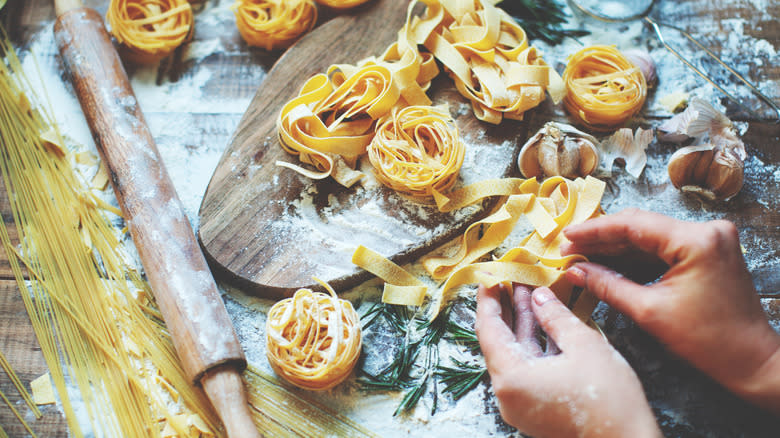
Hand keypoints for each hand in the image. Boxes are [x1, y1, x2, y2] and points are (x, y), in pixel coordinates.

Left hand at [475, 283, 660, 437]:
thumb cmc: (609, 400)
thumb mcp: (583, 345)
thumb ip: (555, 316)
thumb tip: (539, 296)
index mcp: (511, 378)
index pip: (488, 330)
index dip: (489, 300)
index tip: (490, 277)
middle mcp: (509, 394)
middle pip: (499, 342)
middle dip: (506, 309)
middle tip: (510, 279)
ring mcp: (522, 404)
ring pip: (515, 355)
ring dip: (523, 324)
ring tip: (528, 292)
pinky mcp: (536, 409)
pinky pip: (527, 369)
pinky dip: (533, 345)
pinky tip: (544, 322)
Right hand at [561, 209, 779, 412]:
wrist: (751, 360)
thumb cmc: (707, 341)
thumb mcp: (649, 312)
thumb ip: (608, 286)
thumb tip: (575, 270)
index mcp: (696, 240)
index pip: (633, 224)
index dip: (594, 230)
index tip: (566, 236)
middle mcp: (706, 230)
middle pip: (641, 226)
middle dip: (602, 239)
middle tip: (569, 250)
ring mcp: (709, 239)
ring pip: (650, 236)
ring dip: (617, 248)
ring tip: (583, 258)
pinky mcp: (708, 250)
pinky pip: (663, 247)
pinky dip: (636, 257)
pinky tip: (609, 264)